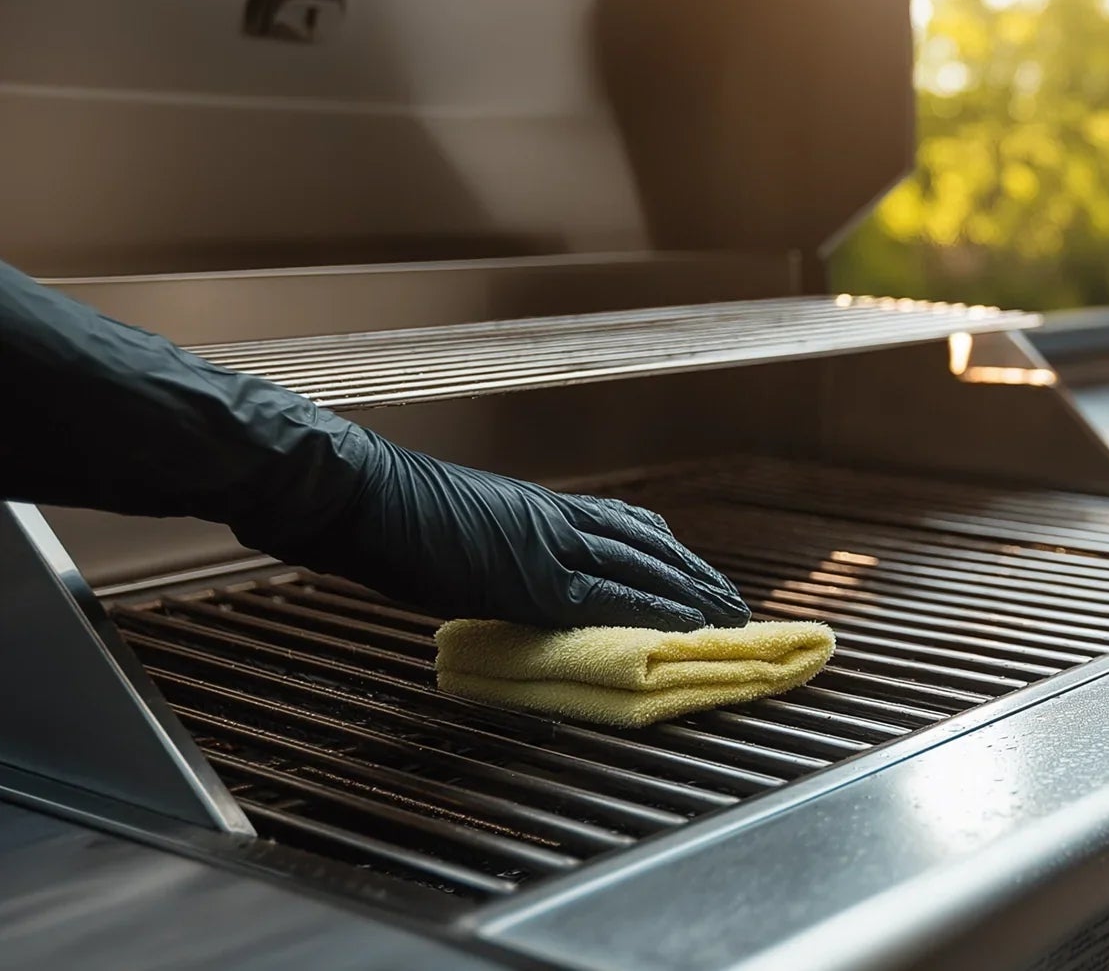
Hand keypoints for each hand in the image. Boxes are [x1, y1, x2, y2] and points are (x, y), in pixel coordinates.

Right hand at [244, 432, 749, 631]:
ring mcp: (550, 545)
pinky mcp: (534, 577)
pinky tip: (685, 626)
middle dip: (698, 578)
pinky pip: (609, 597)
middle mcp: (559, 520)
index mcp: (543, 508)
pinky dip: (653, 611)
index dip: (670, 555)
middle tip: (737, 606)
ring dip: (694, 595)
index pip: (627, 528)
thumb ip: (508, 553)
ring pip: (645, 568)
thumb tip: (520, 581)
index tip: (700, 576)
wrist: (360, 494)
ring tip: (730, 620)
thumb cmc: (395, 515)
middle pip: (652, 547)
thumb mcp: (467, 531)